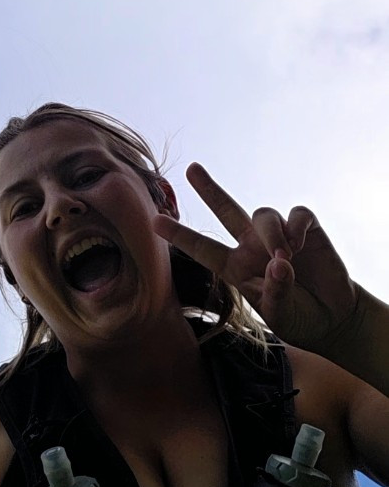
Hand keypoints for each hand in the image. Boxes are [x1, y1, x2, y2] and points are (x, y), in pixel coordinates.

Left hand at [154, 163, 360, 353]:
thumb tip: (278, 263)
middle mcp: (251, 247)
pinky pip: (296, 214)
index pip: (202, 248)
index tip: (153, 221)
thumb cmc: (297, 316)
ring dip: (271, 233)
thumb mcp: (280, 314)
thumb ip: (275, 291)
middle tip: (191, 168)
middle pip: (226, 210)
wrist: (333, 318)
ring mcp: (277, 236)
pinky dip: (296, 226)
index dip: (179, 235)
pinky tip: (299, 245)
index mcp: (235, 268)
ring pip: (263, 214)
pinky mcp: (306, 230)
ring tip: (283, 256)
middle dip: (209, 189)